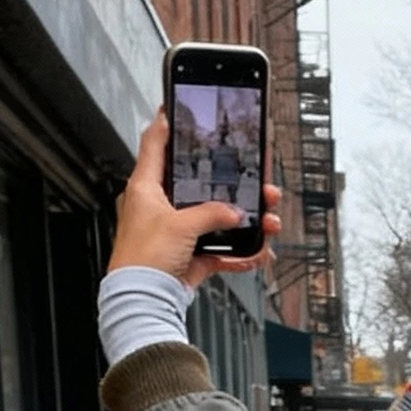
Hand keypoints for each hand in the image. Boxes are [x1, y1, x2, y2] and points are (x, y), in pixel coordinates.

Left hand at [108, 113, 281, 286]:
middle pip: (198, 184)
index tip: (179, 108)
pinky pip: (219, 251)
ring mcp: (176, 234)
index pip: (156, 144)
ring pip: (215, 219)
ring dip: (243, 220)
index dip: (168, 123)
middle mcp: (160, 207)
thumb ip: (210, 213)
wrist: (144, 302)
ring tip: (266, 219)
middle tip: (253, 175)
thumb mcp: (180, 225)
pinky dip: (239, 253)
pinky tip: (256, 253)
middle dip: (229, 182)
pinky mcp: (188, 258)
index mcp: (146, 188)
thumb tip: (234, 213)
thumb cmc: (143, 259)